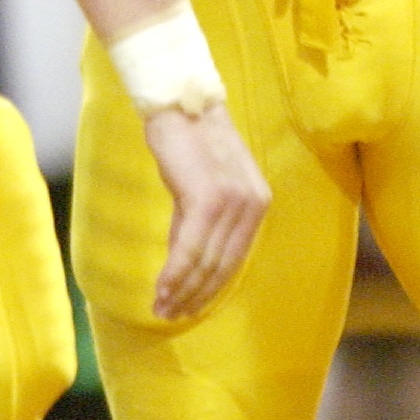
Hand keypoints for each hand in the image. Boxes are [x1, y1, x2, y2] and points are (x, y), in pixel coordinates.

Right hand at [142, 101, 268, 320]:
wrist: (179, 104)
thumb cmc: (188, 143)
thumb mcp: (202, 188)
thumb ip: (199, 226)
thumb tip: (184, 265)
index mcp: (258, 203)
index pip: (236, 258)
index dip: (211, 287)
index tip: (189, 307)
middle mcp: (253, 204)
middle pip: (223, 266)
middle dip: (196, 296)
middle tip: (170, 315)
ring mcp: (233, 202)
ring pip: (206, 262)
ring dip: (182, 290)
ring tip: (161, 308)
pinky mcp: (208, 199)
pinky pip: (189, 248)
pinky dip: (174, 273)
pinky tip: (161, 289)